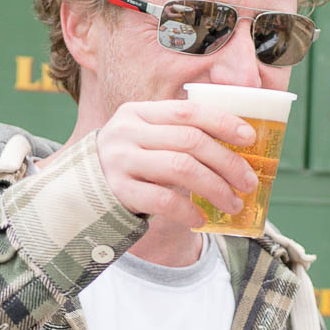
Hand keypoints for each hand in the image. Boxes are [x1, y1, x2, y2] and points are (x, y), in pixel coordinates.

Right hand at [93, 99, 256, 235]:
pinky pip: (162, 200)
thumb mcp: (145, 139)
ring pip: (181, 168)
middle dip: (228, 162)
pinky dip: (188, 210)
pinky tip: (201, 219)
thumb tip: (236, 149)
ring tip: (233, 203)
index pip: (188, 111)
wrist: (80, 191)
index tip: (250, 137)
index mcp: (139, 112)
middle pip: (190, 141)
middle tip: (249, 182)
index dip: (223, 122)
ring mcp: (120, 161)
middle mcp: (127, 132)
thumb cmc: (128, 164)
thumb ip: (177, 135)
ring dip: (216, 187)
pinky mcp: (117, 191)